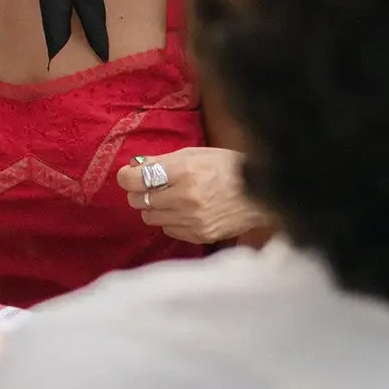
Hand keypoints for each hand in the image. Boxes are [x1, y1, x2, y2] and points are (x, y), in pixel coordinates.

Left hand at [116, 146, 262, 245]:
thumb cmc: (228, 166)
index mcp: (184, 171)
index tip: (127, 175)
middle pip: (139, 200)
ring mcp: (192, 220)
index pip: (137, 179)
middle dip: (139, 192)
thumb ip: (162, 161)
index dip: (127, 177)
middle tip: (147, 186)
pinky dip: (170, 220)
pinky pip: (168, 229)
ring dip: (153, 207)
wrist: (261, 193)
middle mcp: (185, 197)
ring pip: (150, 217)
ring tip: (168, 199)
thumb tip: (135, 166)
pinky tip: (183, 211)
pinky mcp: (198, 235)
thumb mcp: (196, 153)